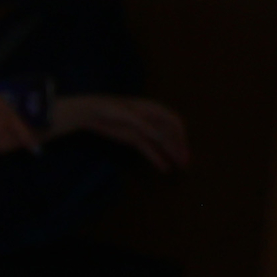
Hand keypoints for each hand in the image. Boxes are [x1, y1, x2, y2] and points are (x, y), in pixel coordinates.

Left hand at [52, 91, 189, 169]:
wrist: (91, 113)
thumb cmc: (109, 108)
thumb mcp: (126, 115)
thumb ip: (143, 125)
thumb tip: (160, 136)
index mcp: (153, 109)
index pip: (173, 122)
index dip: (180, 135)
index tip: (183, 148)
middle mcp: (152, 120)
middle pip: (170, 134)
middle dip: (179, 147)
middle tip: (185, 162)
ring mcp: (143, 130)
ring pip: (162, 143)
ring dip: (171, 154)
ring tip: (180, 166)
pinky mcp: (134, 138)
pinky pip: (149, 149)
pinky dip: (157, 158)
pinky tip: (164, 168)